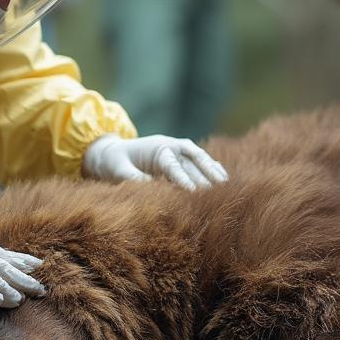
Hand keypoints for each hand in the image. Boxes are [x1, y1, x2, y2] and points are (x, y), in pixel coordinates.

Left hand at [82, 135, 227, 190]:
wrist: (113, 152)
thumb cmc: (115, 161)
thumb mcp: (118, 170)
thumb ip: (131, 178)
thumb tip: (147, 187)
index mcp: (157, 148)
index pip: (173, 165)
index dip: (183, 178)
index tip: (193, 192)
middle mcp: (171, 146)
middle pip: (192, 161)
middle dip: (204, 176)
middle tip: (217, 193)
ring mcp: (178, 150)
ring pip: (200, 160)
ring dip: (212, 171)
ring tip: (226, 186)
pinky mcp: (181, 157)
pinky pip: (200, 161)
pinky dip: (212, 168)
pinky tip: (224, 178)